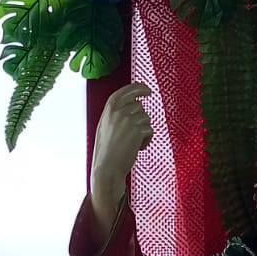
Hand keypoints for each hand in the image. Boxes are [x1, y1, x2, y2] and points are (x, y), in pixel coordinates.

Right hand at [89, 83, 153, 222]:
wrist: (107, 168)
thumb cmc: (107, 150)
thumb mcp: (106, 125)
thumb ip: (118, 112)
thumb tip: (136, 102)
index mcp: (109, 108)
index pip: (127, 90)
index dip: (139, 87)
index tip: (148, 90)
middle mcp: (119, 111)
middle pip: (139, 106)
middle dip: (139, 118)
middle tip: (133, 133)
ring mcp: (129, 120)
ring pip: (146, 118)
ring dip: (143, 130)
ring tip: (132, 143)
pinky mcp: (138, 130)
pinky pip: (150, 130)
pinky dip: (146, 140)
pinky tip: (136, 148)